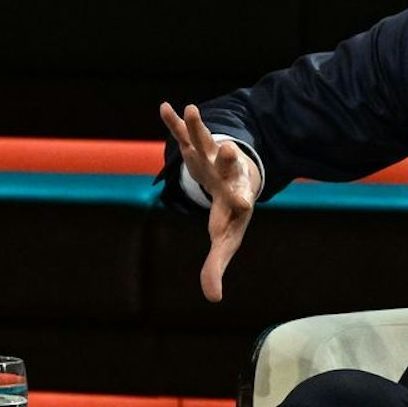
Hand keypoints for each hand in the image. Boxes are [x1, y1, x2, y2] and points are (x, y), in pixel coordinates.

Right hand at [160, 102, 262, 302]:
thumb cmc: (230, 215)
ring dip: (199, 128)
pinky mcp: (200, 148)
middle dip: (228, 159)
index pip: (239, 203)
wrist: (239, 182)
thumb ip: (216, 266)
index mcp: (236, 199)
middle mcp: (227, 175)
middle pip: (229, 166)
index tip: (243, 203)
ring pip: (206, 142)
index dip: (239, 203)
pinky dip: (174, 122)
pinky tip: (164, 107)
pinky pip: (184, 134)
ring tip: (191, 109)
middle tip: (230, 150)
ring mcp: (213, 159)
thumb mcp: (226, 240)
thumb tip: (213, 300)